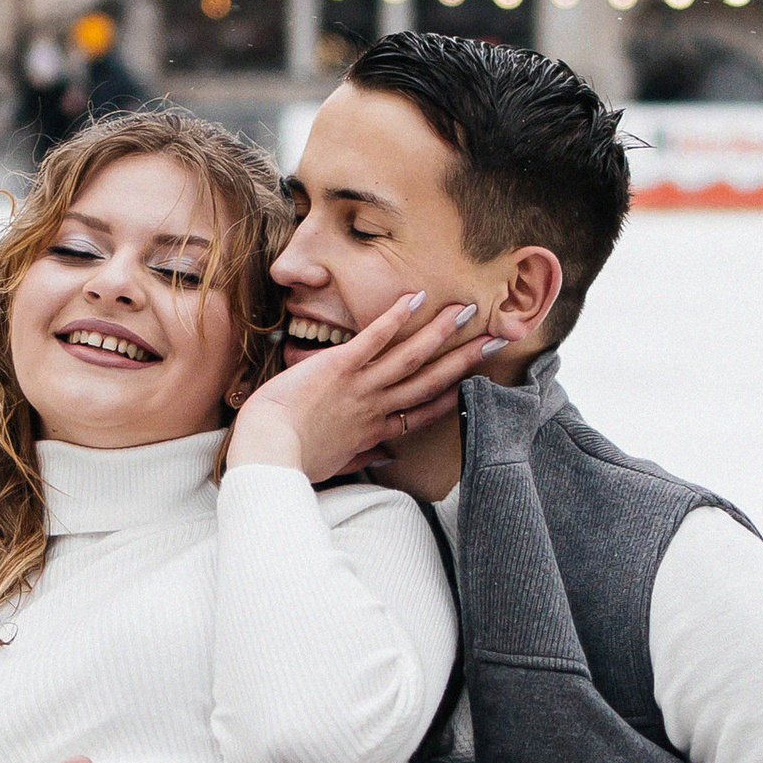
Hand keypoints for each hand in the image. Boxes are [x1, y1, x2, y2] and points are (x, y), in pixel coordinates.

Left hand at [226, 292, 502, 485]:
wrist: (267, 454)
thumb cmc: (292, 462)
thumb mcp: (334, 465)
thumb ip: (362, 458)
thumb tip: (387, 459)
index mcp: (373, 431)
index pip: (421, 412)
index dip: (449, 396)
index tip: (471, 382)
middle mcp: (375, 406)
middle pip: (429, 381)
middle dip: (464, 359)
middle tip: (496, 339)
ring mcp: (360, 386)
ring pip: (411, 356)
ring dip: (441, 332)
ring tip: (467, 310)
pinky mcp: (339, 366)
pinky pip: (374, 339)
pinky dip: (396, 318)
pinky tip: (417, 297)